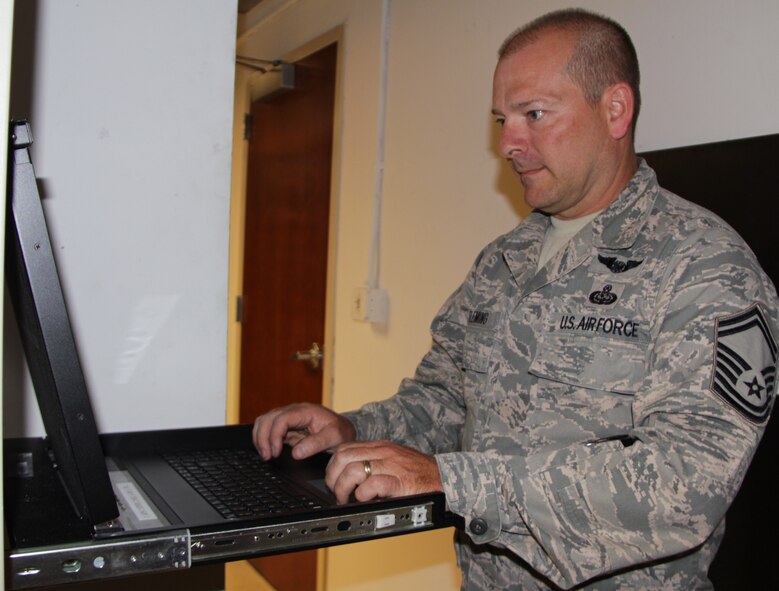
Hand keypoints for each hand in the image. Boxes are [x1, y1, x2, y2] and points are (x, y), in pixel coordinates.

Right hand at [252, 403, 355, 460]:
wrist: (343, 430)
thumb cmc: (340, 431)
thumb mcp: (335, 437)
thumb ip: (316, 444)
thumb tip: (296, 453)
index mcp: (305, 411)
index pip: (282, 419)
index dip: (275, 435)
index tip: (276, 452)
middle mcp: (294, 411)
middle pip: (268, 418)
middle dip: (263, 437)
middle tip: (267, 456)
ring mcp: (288, 418)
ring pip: (264, 421)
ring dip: (260, 437)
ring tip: (265, 455)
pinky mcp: (285, 426)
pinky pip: (268, 428)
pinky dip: (263, 439)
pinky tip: (268, 451)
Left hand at [325, 440, 442, 503]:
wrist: (444, 478)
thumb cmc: (419, 473)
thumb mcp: (393, 458)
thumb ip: (373, 460)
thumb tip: (348, 473)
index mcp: (379, 446)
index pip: (344, 448)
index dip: (333, 467)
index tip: (334, 481)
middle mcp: (383, 452)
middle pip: (342, 457)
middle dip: (333, 478)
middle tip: (337, 493)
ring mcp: (391, 465)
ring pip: (353, 470)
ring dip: (344, 488)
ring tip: (347, 500)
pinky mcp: (399, 481)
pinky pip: (372, 484)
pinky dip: (362, 495)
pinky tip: (365, 500)